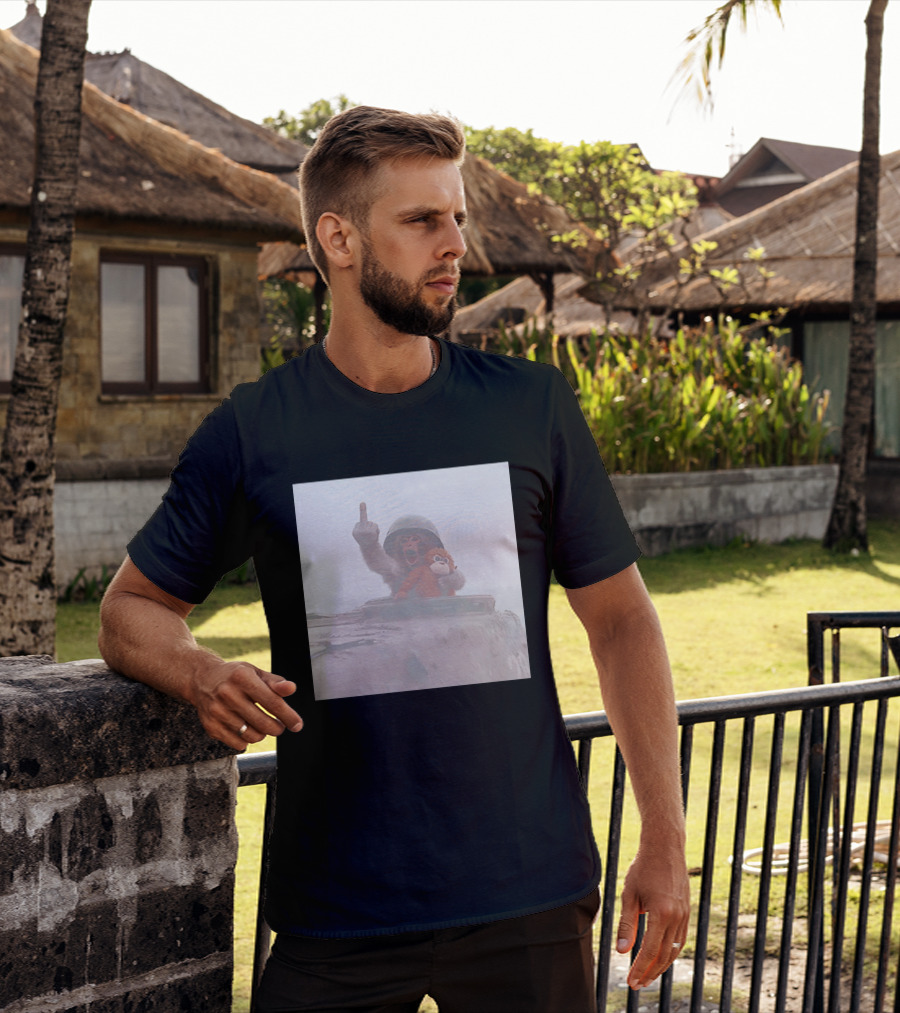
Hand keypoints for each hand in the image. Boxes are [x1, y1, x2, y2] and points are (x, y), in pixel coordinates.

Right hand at [186, 659, 302, 750]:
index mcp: (242, 678)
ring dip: (262, 734)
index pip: (272, 702)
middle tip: (279, 726)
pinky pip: (238, 744)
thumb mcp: (255, 672)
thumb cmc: (235, 676)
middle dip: (277, 728)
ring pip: (252, 736)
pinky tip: (247, 729)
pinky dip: (247, 740)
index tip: (297, 724)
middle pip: (263, 723)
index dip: (288, 716)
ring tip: (261, 725)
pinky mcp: (210, 726)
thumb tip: (291, 689)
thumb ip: (275, 682)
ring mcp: (217, 712)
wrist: (201, 679)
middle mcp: (227, 694)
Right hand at [352, 501, 379, 547]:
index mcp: (354, 532)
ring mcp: (364, 532)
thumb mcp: (363, 530)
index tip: (366, 535)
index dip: (365, 527)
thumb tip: (362, 501)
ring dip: (374, 528)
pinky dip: (376, 528)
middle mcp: (357, 531)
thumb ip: (362, 516)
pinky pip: (375, 525)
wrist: (372, 551)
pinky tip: (373, 530)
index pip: (361, 522)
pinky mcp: (370, 532)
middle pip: (367, 522)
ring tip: (373, 536)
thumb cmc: (368, 540)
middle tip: (370, 536)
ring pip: (371, 523)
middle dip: (370, 527)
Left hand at [616, 842, 690, 989]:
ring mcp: (684, 914)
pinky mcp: (687, 911)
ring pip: (675, 949)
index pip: (650, 950)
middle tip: (637, 984)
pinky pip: (680, 938)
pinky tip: (660, 956)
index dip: (640, 968)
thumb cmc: (644, 867)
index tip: (631, 981)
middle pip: (664, 955)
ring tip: (648, 975)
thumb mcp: (630, 894)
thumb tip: (622, 951)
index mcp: (661, 913)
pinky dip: (670, 952)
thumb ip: (627, 924)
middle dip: (650, 972)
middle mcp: (677, 916)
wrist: (665, 847)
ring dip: (661, 965)